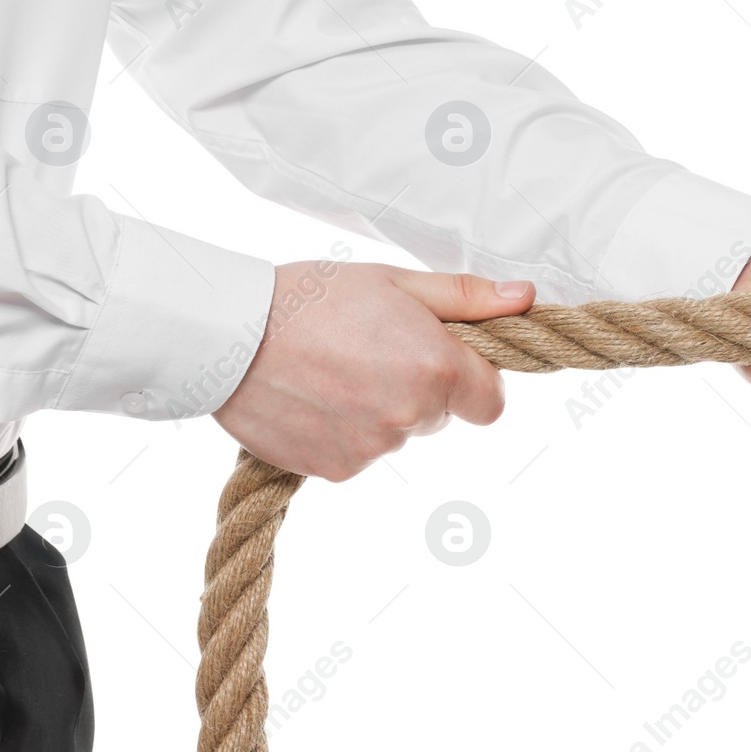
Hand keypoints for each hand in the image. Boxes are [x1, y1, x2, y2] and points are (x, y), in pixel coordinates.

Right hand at [213, 261, 534, 480]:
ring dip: (378, 410)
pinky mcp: (336, 470)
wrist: (226, 335)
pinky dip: (342, 433)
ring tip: (331, 369)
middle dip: (419, 388)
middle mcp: (412, 416)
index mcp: (437, 368)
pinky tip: (312, 397)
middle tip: (369, 350)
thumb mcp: (395, 281)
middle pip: (440, 416)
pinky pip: (358, 455)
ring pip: (397, 435)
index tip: (442, 358)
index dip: (472, 380)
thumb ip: (466, 297)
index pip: (491, 402)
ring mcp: (373, 449)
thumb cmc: (310, 297)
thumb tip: (524, 299)